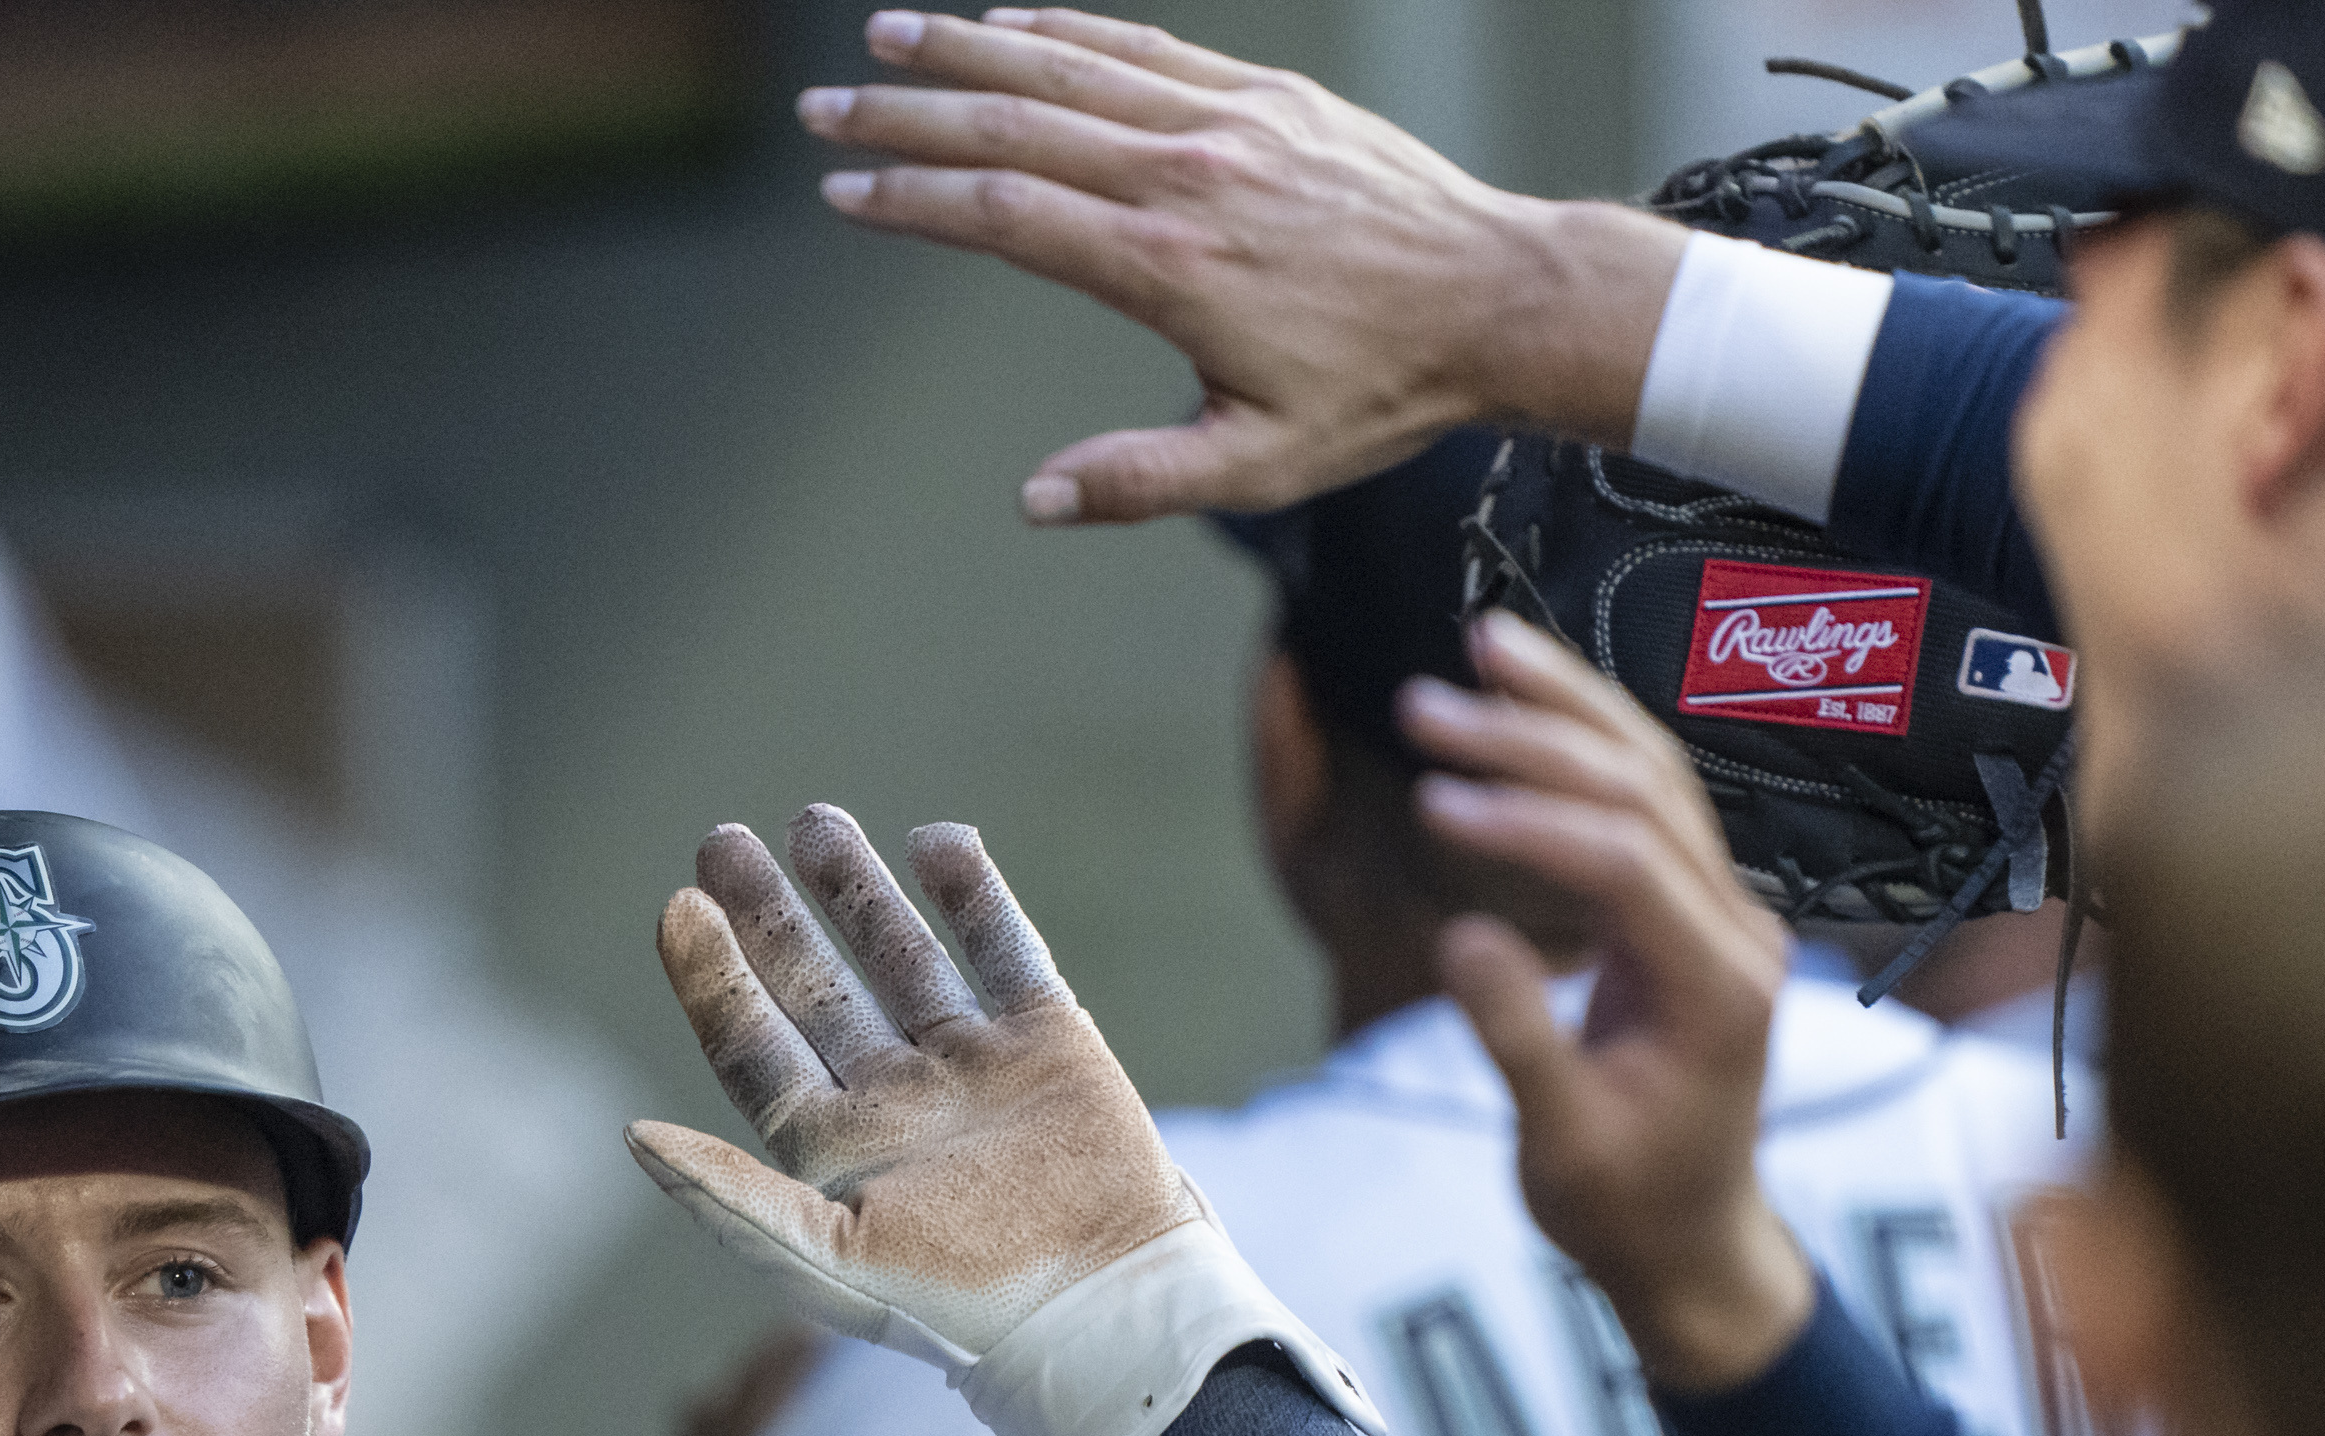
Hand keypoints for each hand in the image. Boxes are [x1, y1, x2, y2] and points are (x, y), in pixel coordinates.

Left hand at [633, 808, 1190, 1366]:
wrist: (1102, 1306)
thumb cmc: (957, 1302)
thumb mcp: (825, 1259)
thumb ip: (727, 1196)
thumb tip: (631, 1138)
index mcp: (833, 1151)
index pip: (752, 1048)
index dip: (711, 979)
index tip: (677, 907)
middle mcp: (894, 1103)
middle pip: (814, 990)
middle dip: (768, 916)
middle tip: (722, 840)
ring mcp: (971, 1070)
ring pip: (902, 959)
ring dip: (857, 892)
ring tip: (814, 820)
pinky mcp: (1049, 1046)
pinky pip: (1005, 952)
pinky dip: (974, 896)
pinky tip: (936, 842)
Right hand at [806, 9, 1681, 522]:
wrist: (1501, 298)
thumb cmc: (1381, 391)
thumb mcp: (1261, 466)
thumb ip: (1140, 481)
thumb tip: (1034, 500)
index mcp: (1168, 267)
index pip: (1006, 213)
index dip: (913, 200)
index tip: (844, 194)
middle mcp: (1188, 175)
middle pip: (1016, 125)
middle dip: (907, 115)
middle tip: (823, 113)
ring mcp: (1229, 122)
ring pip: (1072, 70)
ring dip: (968, 50)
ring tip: (886, 36)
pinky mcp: (1268, 96)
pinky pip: (1146, 48)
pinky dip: (1068, 31)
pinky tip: (1010, 22)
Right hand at [1405, 610, 1810, 1392]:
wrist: (1694, 1239)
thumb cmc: (1626, 1204)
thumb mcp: (1562, 1144)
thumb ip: (1519, 1038)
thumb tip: (1461, 936)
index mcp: (1717, 983)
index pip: (1623, 862)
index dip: (1527, 822)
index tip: (1433, 800)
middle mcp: (1736, 927)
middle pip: (1644, 789)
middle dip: (1536, 732)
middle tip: (1427, 698)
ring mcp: (1721, 911)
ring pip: (1653, 774)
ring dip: (1566, 707)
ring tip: (1481, 646)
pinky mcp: (1691, 910)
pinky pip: (1644, 802)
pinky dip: (1583, 743)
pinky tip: (1527, 703)